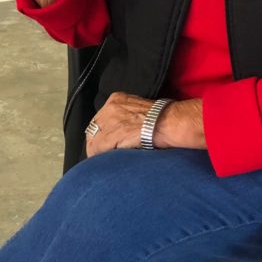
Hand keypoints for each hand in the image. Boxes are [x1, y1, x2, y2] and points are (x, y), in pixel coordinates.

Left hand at [85, 93, 204, 156]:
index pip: (99, 118)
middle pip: (93, 128)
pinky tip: (104, 162)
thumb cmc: (159, 118)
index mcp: (116, 99)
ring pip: (94, 139)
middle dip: (96, 142)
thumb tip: (119, 130)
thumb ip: (125, 116)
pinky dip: (99, 156)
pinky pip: (98, 148)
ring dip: (97, 151)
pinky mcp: (113, 134)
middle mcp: (110, 107)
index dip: (100, 132)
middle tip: (100, 153)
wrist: (167, 122)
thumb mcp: (137, 109)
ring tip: (102, 160)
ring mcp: (110, 120)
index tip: (102, 142)